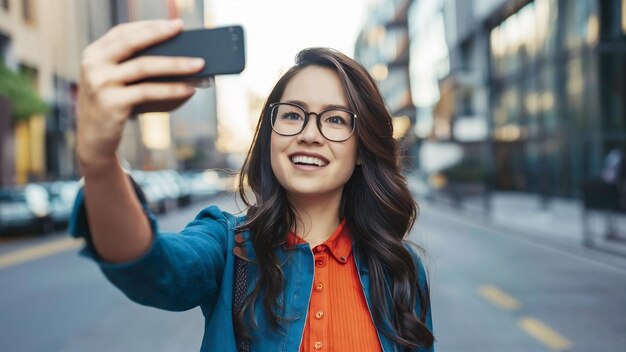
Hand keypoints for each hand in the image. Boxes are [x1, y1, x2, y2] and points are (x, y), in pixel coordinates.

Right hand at [76, 19, 204, 170]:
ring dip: (175, 64)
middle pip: (131, 43)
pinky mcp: (112, 104)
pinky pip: (148, 92)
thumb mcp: (120, 82)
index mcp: (94, 54)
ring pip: (144, 67)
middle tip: (183, 30)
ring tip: (199, 64)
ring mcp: (100, 84)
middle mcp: (93, 65)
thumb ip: (140, 67)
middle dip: (160, 34)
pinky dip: (172, 89)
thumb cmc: (115, 107)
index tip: (174, 24)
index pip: (123, 32)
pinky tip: (189, 89)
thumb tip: (184, 60)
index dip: (148, 26)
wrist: (94, 140)